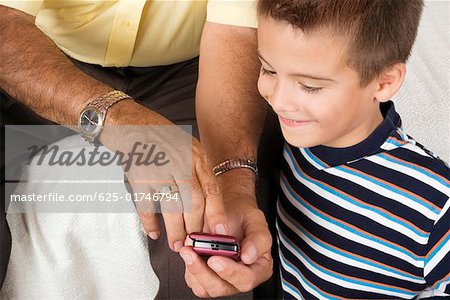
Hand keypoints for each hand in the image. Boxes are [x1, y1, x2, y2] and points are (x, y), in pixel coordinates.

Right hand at [100, 121, 227, 251]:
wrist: (129, 122)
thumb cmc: (160, 136)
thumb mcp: (188, 146)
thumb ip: (199, 170)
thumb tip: (209, 201)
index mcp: (195, 156)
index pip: (211, 189)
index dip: (216, 213)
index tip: (219, 232)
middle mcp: (180, 162)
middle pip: (194, 201)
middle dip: (195, 227)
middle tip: (195, 243)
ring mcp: (158, 169)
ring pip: (172, 207)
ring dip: (176, 230)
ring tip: (178, 245)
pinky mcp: (138, 176)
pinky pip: (146, 205)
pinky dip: (150, 222)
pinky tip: (154, 232)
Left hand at [179, 196, 272, 296]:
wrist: (229, 209)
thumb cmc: (243, 216)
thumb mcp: (256, 220)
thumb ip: (258, 237)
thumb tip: (249, 256)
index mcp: (258, 268)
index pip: (246, 279)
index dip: (231, 272)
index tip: (217, 258)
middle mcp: (239, 277)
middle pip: (221, 287)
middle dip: (204, 272)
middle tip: (194, 253)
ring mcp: (221, 278)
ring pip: (204, 287)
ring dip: (193, 269)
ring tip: (188, 249)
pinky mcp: (205, 275)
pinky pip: (193, 280)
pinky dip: (188, 265)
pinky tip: (188, 250)